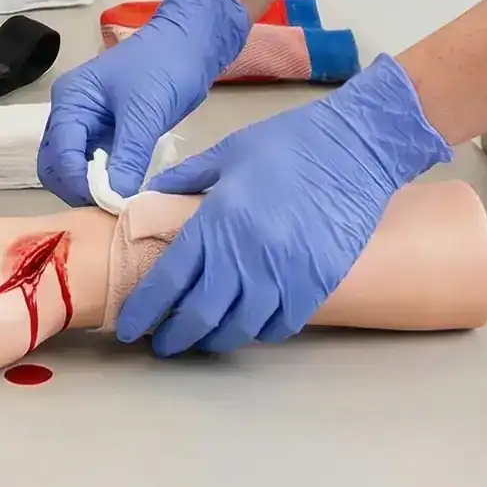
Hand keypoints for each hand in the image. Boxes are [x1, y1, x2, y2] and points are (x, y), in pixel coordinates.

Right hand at [36, 0, 252, 204]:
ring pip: (74, 168)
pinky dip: (106, 181)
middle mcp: (72, 113)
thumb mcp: (146, 111)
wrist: (192, 44)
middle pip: (56, 164)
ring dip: (91, 188)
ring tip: (120, 202)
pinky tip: (126, 192)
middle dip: (77, 189)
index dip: (78, 182)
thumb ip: (129, 155)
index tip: (108, 203)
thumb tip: (116, 198)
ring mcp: (89, 124)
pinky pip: (97, 165)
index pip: (59, 153)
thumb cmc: (164, 66)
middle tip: (109, 207)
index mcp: (71, 100)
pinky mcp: (108, 134)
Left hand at [116, 53, 452, 356]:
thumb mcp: (228, 152)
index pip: (170, 279)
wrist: (357, 148)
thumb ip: (185, 181)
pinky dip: (258, 330)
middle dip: (175, 335)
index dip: (145, 308)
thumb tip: (150, 201)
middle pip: (201, 314)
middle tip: (162, 343)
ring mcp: (286, 274)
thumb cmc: (290, 143)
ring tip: (200, 338)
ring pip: (241, 327)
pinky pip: (281, 325)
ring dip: (215, 339)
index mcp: (219, 220)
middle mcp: (249, 254)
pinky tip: (247, 324)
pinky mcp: (318, 284)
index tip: (129, 326)